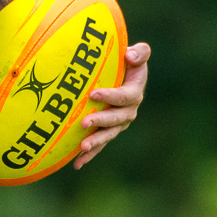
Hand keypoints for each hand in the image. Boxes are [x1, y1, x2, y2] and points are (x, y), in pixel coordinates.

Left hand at [75, 42, 149, 168]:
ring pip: (108, 135)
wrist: (121, 75)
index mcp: (134, 93)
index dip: (110, 96)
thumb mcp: (137, 54)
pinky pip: (99, 145)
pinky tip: (76, 164)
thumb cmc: (126, 62)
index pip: (125, 96)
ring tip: (83, 147)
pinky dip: (89, 155)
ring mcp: (117, 124)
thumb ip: (140, 52)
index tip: (92, 93)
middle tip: (84, 123)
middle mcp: (128, 111)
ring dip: (96, 143)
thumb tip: (130, 55)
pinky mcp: (106, 132)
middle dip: (101, 122)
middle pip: (116, 120)